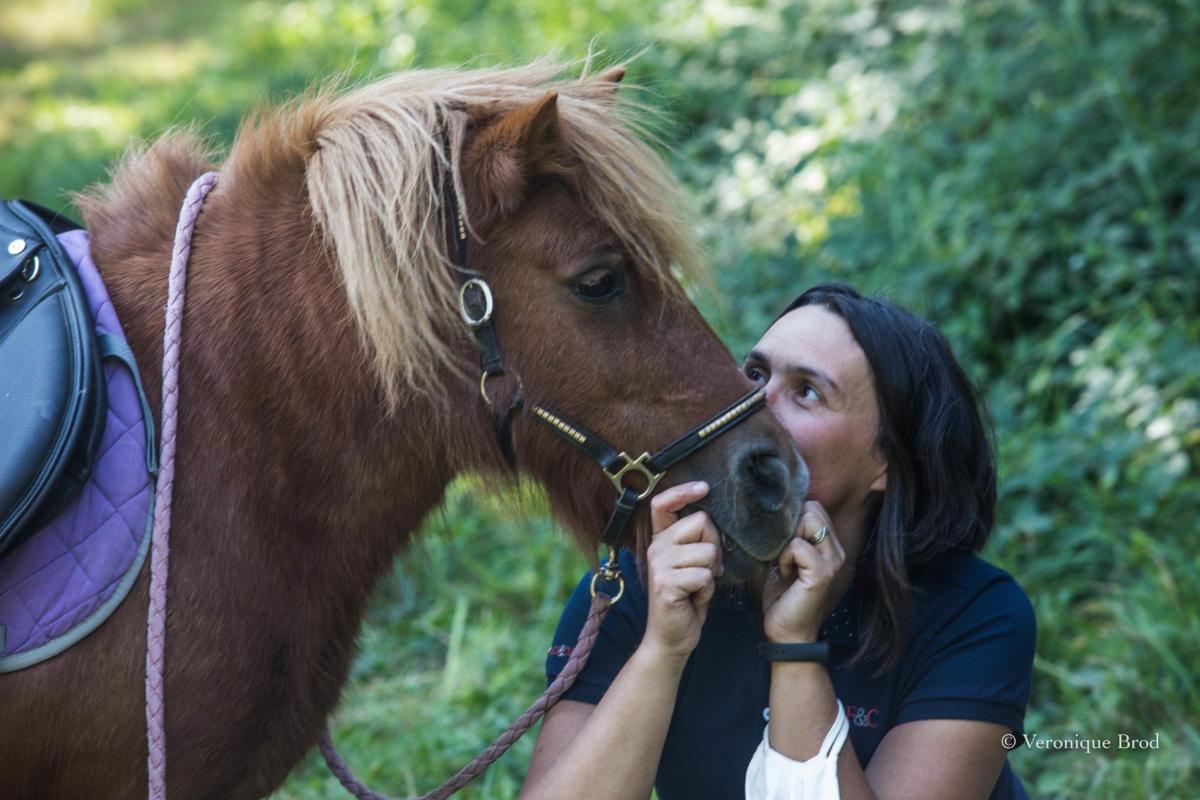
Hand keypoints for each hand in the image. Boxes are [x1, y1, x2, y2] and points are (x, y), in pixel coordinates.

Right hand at [641, 481, 723, 660]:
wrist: (672, 637)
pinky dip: (708, 590)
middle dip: (715, 546)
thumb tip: (714, 520)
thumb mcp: (692, 564)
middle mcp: (656, 548)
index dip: (683, 491)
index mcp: (661, 539)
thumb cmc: (688, 599)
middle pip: (701, 522)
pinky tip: (695, 598)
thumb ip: (696, 541)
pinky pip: (705, 575)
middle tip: (706, 570)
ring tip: (698, 587)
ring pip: (708, 551)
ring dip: (712, 573)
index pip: (662, 503)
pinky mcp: (666, 583)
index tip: (704, 487)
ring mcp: (659, 565)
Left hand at [761, 501, 846, 642]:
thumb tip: (776, 512)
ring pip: (807, 520)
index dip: (792, 519)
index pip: (814, 507)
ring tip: (784, 565)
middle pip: (811, 509)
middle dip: (789, 527)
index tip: (782, 545)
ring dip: (786, 542)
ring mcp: (833, 561)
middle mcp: (836, 550)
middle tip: (782, 555)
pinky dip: (783, 558)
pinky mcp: (822, 573)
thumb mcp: (785, 560)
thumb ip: (788, 536)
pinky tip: (784, 575)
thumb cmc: (782, 598)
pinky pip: (797, 545)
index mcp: (829, 546)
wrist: (787, 634)